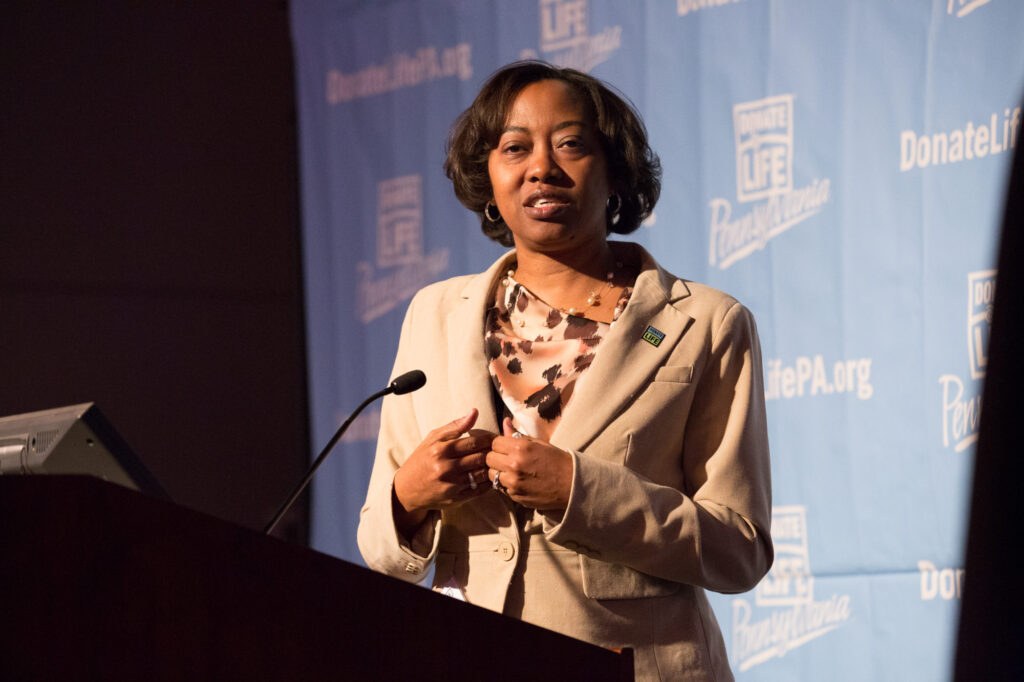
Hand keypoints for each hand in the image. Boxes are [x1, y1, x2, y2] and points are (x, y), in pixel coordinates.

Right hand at [392, 409, 495, 534]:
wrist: (406, 489)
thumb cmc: (422, 459)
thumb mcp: (433, 438)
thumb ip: (455, 426)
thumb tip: (474, 412)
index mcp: (441, 450)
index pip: (475, 442)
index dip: (489, 439)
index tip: (494, 438)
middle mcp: (446, 468)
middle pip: (481, 458)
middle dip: (493, 453)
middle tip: (499, 450)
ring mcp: (451, 485)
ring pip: (482, 474)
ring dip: (492, 467)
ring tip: (495, 462)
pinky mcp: (455, 499)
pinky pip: (479, 490)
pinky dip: (487, 482)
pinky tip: (488, 475)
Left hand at [486, 418, 572, 509]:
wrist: (572, 484)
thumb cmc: (557, 461)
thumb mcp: (539, 443)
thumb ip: (518, 434)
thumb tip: (504, 421)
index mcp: (520, 448)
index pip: (494, 443)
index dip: (500, 445)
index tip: (506, 448)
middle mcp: (514, 465)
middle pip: (489, 459)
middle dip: (496, 458)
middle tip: (506, 459)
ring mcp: (513, 482)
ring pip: (492, 474)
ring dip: (498, 472)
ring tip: (511, 471)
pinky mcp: (515, 496)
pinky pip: (500, 488)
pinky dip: (506, 484)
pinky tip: (518, 481)